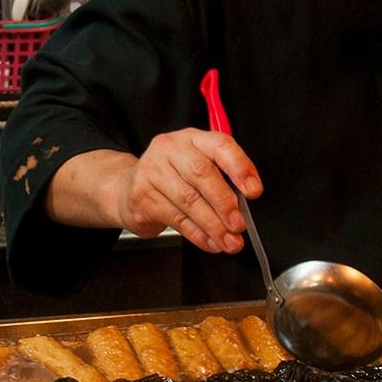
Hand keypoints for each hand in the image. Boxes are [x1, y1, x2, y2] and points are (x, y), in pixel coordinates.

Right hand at [112, 129, 261, 254]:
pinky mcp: (142, 196)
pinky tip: (211, 242)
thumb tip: (244, 205)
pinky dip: (198, 235)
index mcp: (192, 138)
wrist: (127, 188)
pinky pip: (176, 219)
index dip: (240, 167)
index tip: (254, 191)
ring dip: (214, 226)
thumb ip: (221, 178)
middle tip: (239, 224)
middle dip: (225, 203)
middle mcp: (169, 149)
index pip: (220, 145)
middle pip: (202, 174)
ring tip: (229, 241)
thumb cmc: (172, 178)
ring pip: (189, 201)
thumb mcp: (196, 166)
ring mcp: (152, 171)